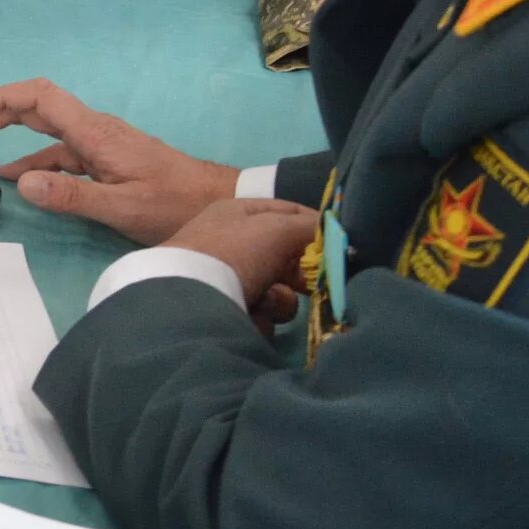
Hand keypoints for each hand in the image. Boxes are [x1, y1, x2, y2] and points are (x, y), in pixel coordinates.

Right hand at [0, 77, 238, 242]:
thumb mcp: (123, 208)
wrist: (219, 203)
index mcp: (94, 133)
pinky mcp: (105, 160)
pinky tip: (15, 173)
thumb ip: (71, 196)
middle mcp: (93, 130)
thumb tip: (19, 182)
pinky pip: (60, 151)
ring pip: (45, 126)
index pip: (40, 98)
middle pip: (36, 106)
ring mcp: (100, 143)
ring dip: (9, 129)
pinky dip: (32, 157)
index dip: (1, 99)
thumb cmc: (176, 205)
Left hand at [168, 198, 320, 320]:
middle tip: (304, 282)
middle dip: (298, 273)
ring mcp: (227, 279)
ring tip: (264, 299)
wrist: (188, 302)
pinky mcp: (225, 311)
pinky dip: (260, 317)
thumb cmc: (233, 253)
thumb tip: (332, 230)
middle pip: (285, 257)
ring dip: (279, 299)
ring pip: (278, 291)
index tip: (340, 242)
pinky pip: (261, 314)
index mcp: (237, 213)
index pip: (286, 211)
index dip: (314, 224)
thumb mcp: (275, 229)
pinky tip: (247, 316)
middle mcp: (231, 244)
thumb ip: (309, 227)